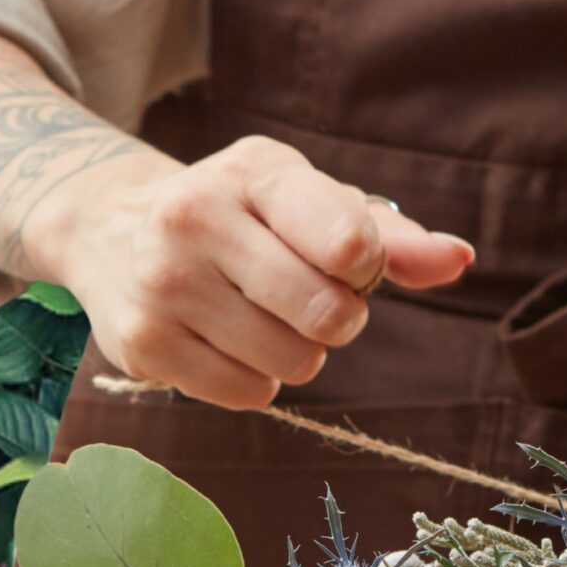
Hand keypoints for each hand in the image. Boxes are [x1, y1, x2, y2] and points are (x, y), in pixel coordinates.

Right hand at [48, 135, 474, 408]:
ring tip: (261, 316)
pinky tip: (226, 340)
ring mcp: (163, 284)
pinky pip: (248, 394)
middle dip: (337, 318)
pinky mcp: (142, 343)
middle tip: (306, 297)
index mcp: (254, 171)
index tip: (344, 259)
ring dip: (297, 353)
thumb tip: (458, 260)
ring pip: (292, 362)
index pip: (351, 243)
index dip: (366, 269)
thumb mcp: (308, 203)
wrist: (109, 227)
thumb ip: (390, 236)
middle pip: (328, 315)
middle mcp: (196, 218)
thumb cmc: (242, 216)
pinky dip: (256, 380)